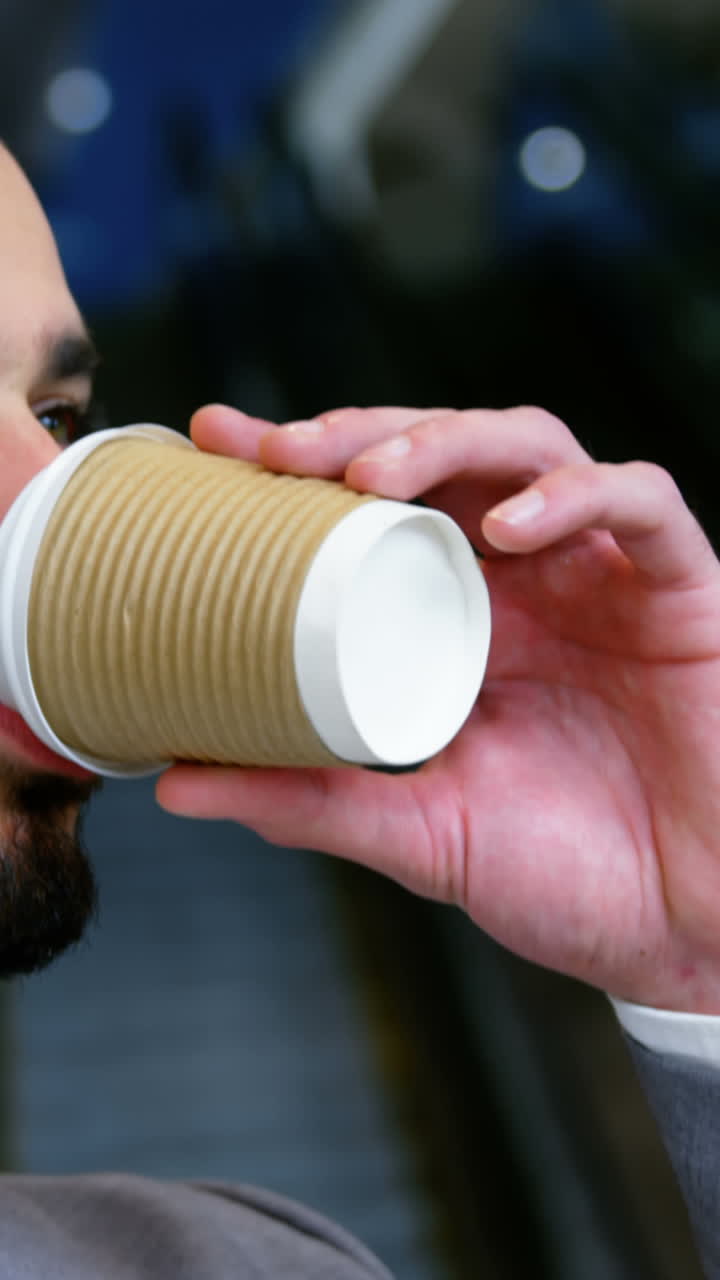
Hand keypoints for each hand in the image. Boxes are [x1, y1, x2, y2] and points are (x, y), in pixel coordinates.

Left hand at [157, 403, 719, 1012]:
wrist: (687, 930)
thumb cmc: (565, 877)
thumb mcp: (418, 834)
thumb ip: (312, 802)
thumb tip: (173, 785)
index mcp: (462, 618)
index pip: (382, 507)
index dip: (307, 464)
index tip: (218, 446)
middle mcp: (527, 580)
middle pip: (445, 455)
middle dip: (361, 433)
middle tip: (280, 449)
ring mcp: (604, 576)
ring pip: (533, 447)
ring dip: (450, 440)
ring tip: (374, 475)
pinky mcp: (681, 589)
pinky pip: (641, 503)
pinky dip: (577, 496)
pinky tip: (511, 526)